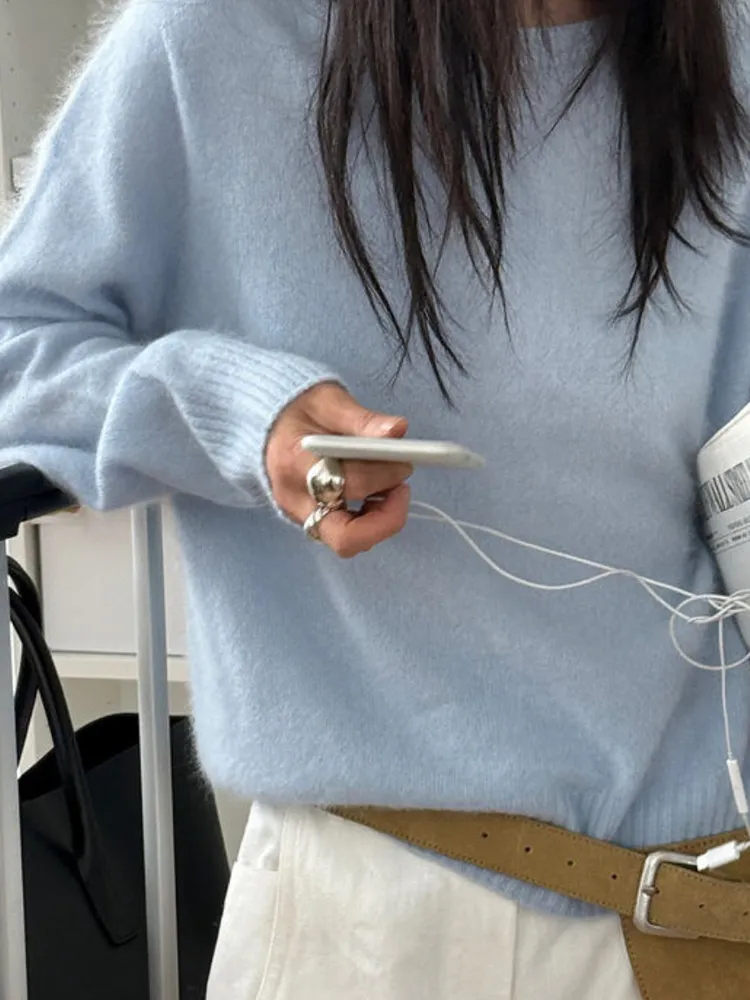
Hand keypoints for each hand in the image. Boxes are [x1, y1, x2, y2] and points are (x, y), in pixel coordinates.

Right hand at [266, 383, 411, 557]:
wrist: (268, 425)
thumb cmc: (299, 411)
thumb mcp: (328, 401)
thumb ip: (362, 419)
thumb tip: (397, 430)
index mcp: (295, 463)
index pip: (347, 483)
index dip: (385, 474)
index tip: (404, 458)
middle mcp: (294, 500)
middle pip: (345, 536)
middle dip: (385, 519)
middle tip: (402, 490)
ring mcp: (301, 517)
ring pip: (348, 542)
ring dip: (380, 520)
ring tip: (390, 488)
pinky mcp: (310, 523)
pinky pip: (346, 535)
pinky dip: (371, 521)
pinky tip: (377, 494)